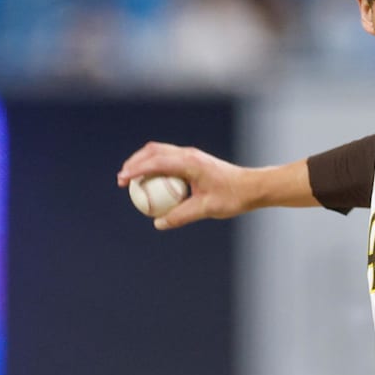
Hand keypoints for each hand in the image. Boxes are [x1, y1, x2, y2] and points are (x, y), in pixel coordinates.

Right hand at [117, 141, 251, 228]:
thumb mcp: (206, 209)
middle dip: (134, 162)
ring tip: (131, 179)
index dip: (136, 169)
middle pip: (153, 151)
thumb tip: (158, 223)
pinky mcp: (194, 160)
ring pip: (160, 152)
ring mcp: (192, 156)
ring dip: (143, 162)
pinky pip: (169, 159)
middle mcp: (189, 155)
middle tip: (122, 179)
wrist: (252, 186)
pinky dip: (155, 166)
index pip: (156, 161)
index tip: (122, 179)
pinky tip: (151, 182)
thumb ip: (181, 216)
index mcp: (190, 163)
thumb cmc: (232, 196)